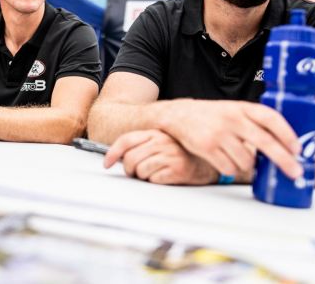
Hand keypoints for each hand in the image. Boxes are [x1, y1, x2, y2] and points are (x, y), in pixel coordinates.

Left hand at [104, 129, 218, 184]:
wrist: (207, 160)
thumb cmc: (180, 152)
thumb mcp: (161, 141)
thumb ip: (143, 144)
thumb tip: (117, 156)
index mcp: (156, 132)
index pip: (127, 140)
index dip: (113, 153)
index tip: (107, 163)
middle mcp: (162, 141)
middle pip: (130, 158)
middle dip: (129, 169)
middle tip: (135, 172)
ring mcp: (170, 154)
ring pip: (140, 170)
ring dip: (143, 176)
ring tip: (154, 172)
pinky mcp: (177, 169)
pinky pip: (154, 179)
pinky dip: (155, 181)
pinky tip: (164, 175)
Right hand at [160, 99, 302, 179]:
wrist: (180, 115)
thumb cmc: (213, 115)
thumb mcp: (234, 110)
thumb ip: (254, 121)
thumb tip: (284, 146)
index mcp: (241, 108)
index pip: (270, 117)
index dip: (287, 133)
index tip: (298, 148)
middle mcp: (232, 119)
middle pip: (265, 142)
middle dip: (284, 160)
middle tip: (295, 171)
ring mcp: (219, 134)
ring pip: (247, 161)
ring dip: (248, 165)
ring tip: (240, 157)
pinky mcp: (207, 148)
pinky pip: (229, 168)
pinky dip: (231, 169)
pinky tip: (226, 160)